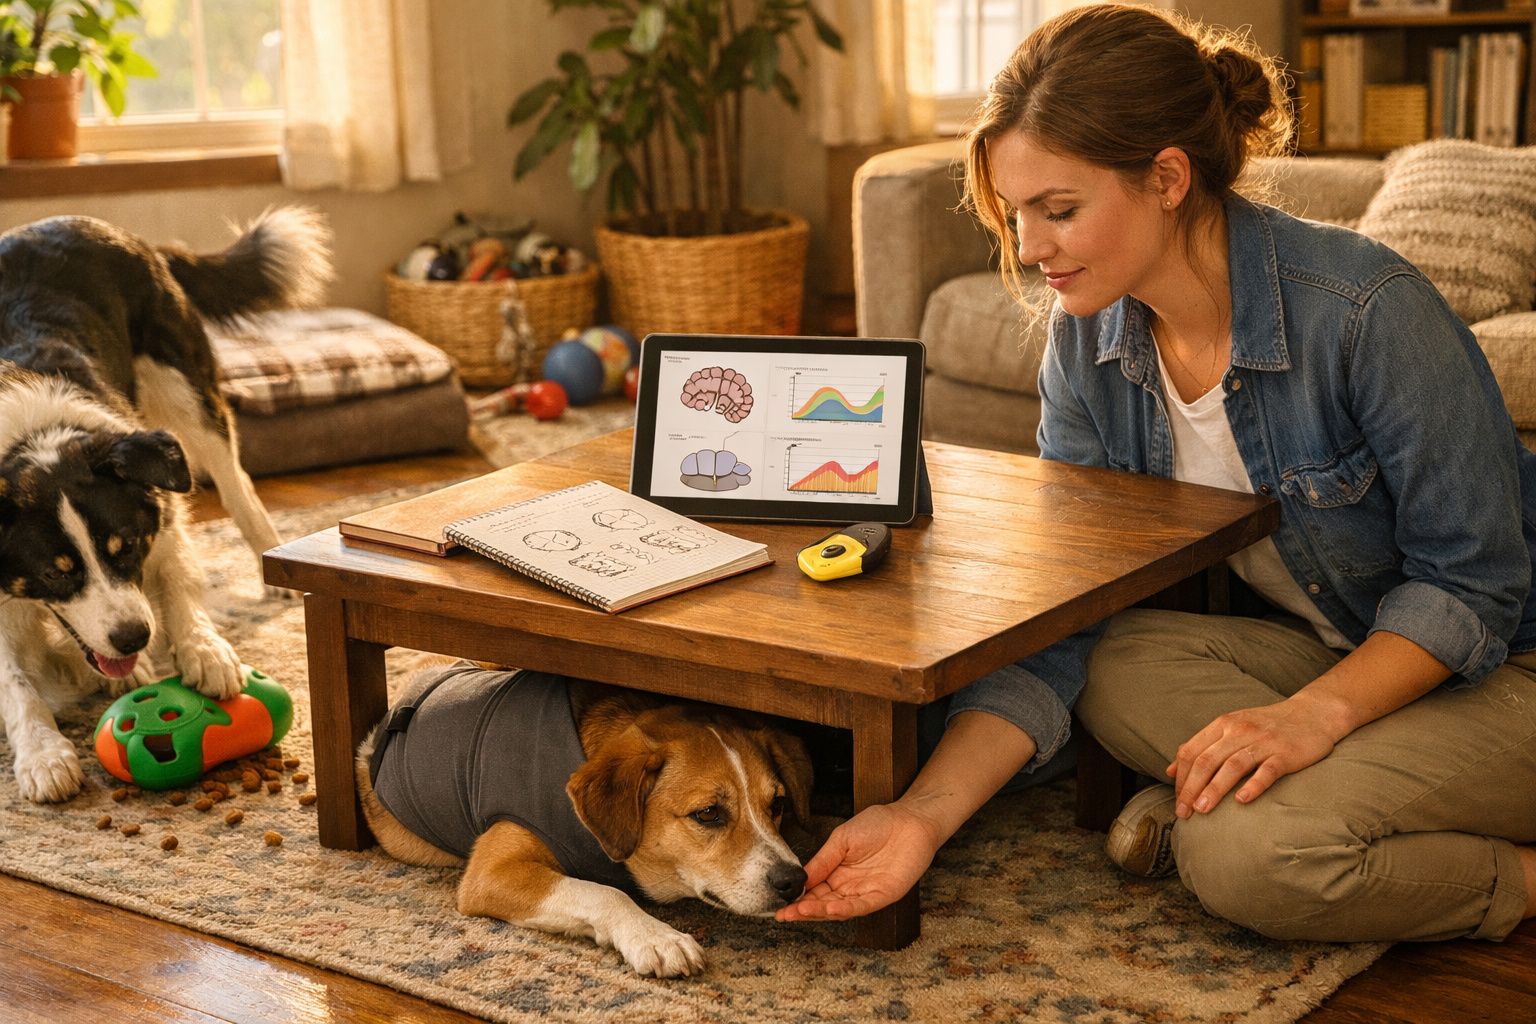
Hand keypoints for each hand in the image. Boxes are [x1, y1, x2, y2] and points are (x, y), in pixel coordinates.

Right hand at [774, 802, 942, 921]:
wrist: (909, 819)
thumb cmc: (877, 825)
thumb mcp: (841, 839)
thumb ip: (822, 861)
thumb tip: (800, 879)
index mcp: (837, 873)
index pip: (814, 891)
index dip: (798, 900)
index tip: (780, 906)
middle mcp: (850, 887)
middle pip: (823, 905)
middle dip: (803, 911)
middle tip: (784, 915)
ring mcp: (866, 893)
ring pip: (839, 909)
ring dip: (819, 913)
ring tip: (799, 912)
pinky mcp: (883, 896)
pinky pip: (861, 906)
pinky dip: (844, 909)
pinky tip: (828, 909)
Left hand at [1168, 695, 1344, 817]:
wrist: (1312, 714)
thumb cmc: (1266, 725)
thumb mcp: (1230, 728)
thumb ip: (1202, 747)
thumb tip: (1169, 771)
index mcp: (1223, 725)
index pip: (1191, 751)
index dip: (1180, 778)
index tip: (1177, 801)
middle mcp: (1239, 731)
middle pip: (1207, 760)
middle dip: (1191, 788)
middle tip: (1183, 812)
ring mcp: (1263, 742)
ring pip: (1232, 766)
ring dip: (1214, 789)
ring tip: (1202, 810)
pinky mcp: (1286, 754)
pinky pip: (1267, 770)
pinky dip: (1253, 785)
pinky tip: (1242, 800)